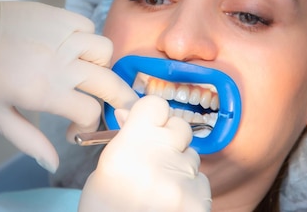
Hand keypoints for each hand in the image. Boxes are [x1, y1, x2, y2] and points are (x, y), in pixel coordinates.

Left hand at [0, 0, 137, 171]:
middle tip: (109, 103)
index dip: (86, 125)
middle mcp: (59, 60)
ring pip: (104, 50)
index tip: (72, 127)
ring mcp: (59, 33)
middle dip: (115, 98)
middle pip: (109, 82)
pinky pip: (87, 25)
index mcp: (43, 91)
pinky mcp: (53, 13)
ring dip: (100, 65)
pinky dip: (86, 38)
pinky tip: (69, 48)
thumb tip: (53, 163)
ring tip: (84, 73)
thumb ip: (29, 140)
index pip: (90, 112)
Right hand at [79, 96, 210, 210]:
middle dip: (170, 137)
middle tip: (155, 156)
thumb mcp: (105, 169)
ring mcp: (184, 182)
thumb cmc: (104, 209)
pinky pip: (202, 182)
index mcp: (131, 146)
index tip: (148, 123)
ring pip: (192, 156)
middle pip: (180, 127)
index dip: (153, 114)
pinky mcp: (200, 203)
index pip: (156, 105)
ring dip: (180, 166)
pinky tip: (171, 202)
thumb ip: (125, 139)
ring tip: (159, 187)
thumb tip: (131, 113)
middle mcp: (160, 158)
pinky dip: (190, 190)